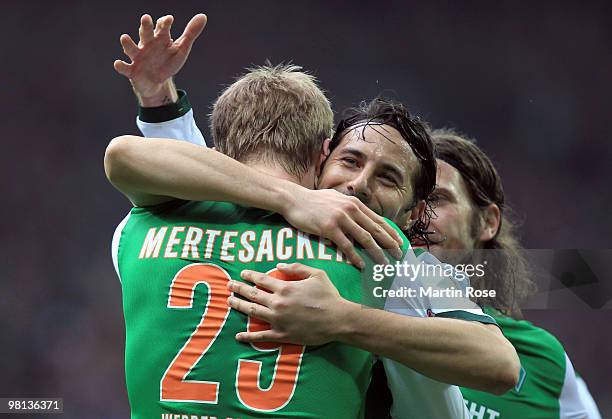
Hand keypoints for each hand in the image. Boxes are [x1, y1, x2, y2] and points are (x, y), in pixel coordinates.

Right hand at [113, 13, 206, 105]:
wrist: (158, 82)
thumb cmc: (168, 61)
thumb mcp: (181, 49)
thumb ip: (190, 33)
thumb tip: (203, 16)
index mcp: (159, 38)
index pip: (161, 27)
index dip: (164, 23)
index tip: (169, 20)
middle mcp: (147, 44)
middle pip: (145, 33)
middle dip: (145, 26)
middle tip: (146, 18)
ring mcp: (138, 57)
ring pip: (131, 48)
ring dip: (127, 44)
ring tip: (124, 38)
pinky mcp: (133, 70)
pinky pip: (125, 67)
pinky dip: (121, 65)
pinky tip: (118, 63)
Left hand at [227, 263, 352, 345]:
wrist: (338, 319)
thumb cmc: (329, 295)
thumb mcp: (316, 274)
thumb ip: (296, 268)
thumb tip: (278, 265)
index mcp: (285, 288)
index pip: (261, 279)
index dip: (250, 275)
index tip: (242, 273)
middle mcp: (278, 303)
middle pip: (252, 294)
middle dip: (239, 289)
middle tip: (229, 285)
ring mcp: (278, 320)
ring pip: (252, 312)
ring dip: (239, 306)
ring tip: (229, 302)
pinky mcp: (281, 335)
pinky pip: (261, 336)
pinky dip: (248, 336)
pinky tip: (239, 336)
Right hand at [281, 187, 403, 267]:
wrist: (294, 199)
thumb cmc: (313, 201)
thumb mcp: (336, 199)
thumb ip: (350, 207)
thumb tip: (360, 216)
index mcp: (355, 203)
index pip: (378, 220)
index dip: (391, 233)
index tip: (400, 244)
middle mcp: (351, 209)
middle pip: (376, 230)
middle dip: (390, 244)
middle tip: (399, 256)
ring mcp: (340, 218)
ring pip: (365, 239)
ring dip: (376, 253)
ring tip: (384, 264)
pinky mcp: (329, 228)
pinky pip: (347, 246)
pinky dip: (355, 257)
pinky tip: (361, 265)